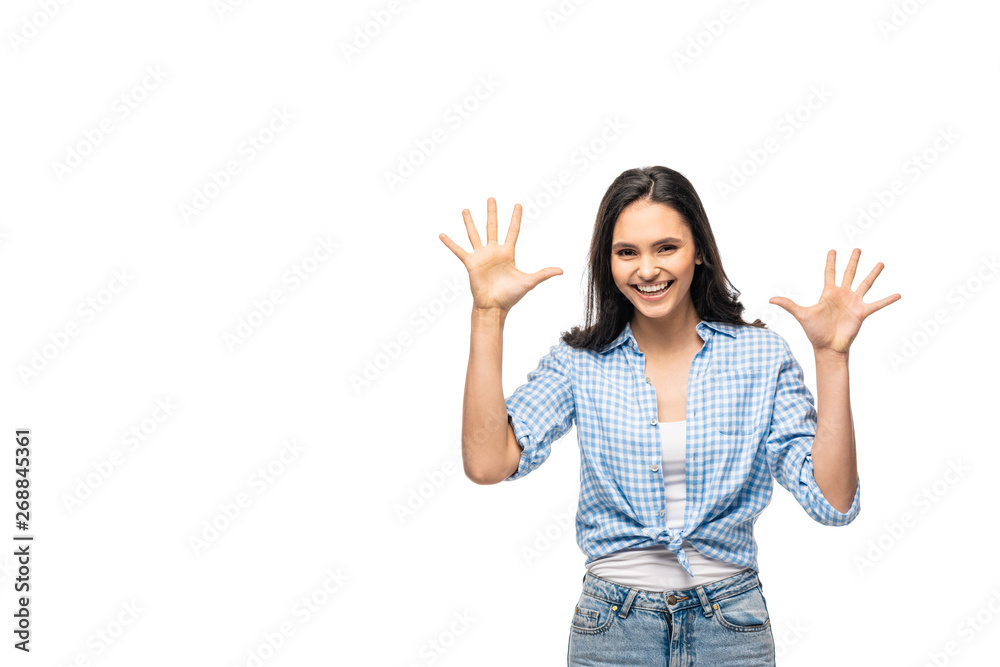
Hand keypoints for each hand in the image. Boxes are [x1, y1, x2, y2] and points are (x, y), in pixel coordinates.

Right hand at [439, 197, 562, 312]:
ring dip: (470, 222)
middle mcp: (494, 252)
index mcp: (508, 253)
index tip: (517, 205)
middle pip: (493, 227)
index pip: (513, 231)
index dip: (515, 218)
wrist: (494, 307)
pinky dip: (450, 243)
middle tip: (491, 198)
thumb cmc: (511, 296)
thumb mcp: (529, 282)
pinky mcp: (470, 263)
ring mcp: (481, 256)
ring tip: (465, 210)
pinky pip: (459, 251)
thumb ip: (543, 273)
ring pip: (475, 234)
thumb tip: (561, 270)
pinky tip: (442, 235)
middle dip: (492, 212)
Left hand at [768, 248, 900, 354]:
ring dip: (873, 274)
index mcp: (828, 293)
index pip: (829, 273)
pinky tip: (898, 294)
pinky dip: (887, 300)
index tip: (832, 250)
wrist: (827, 347)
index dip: (830, 262)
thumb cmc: (814, 331)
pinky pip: (877, 304)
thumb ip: (788, 305)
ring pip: (865, 284)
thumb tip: (770, 299)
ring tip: (881, 263)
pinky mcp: (862, 313)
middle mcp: (842, 295)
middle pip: (849, 274)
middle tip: (857, 249)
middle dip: (853, 261)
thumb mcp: (801, 315)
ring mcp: (853, 303)